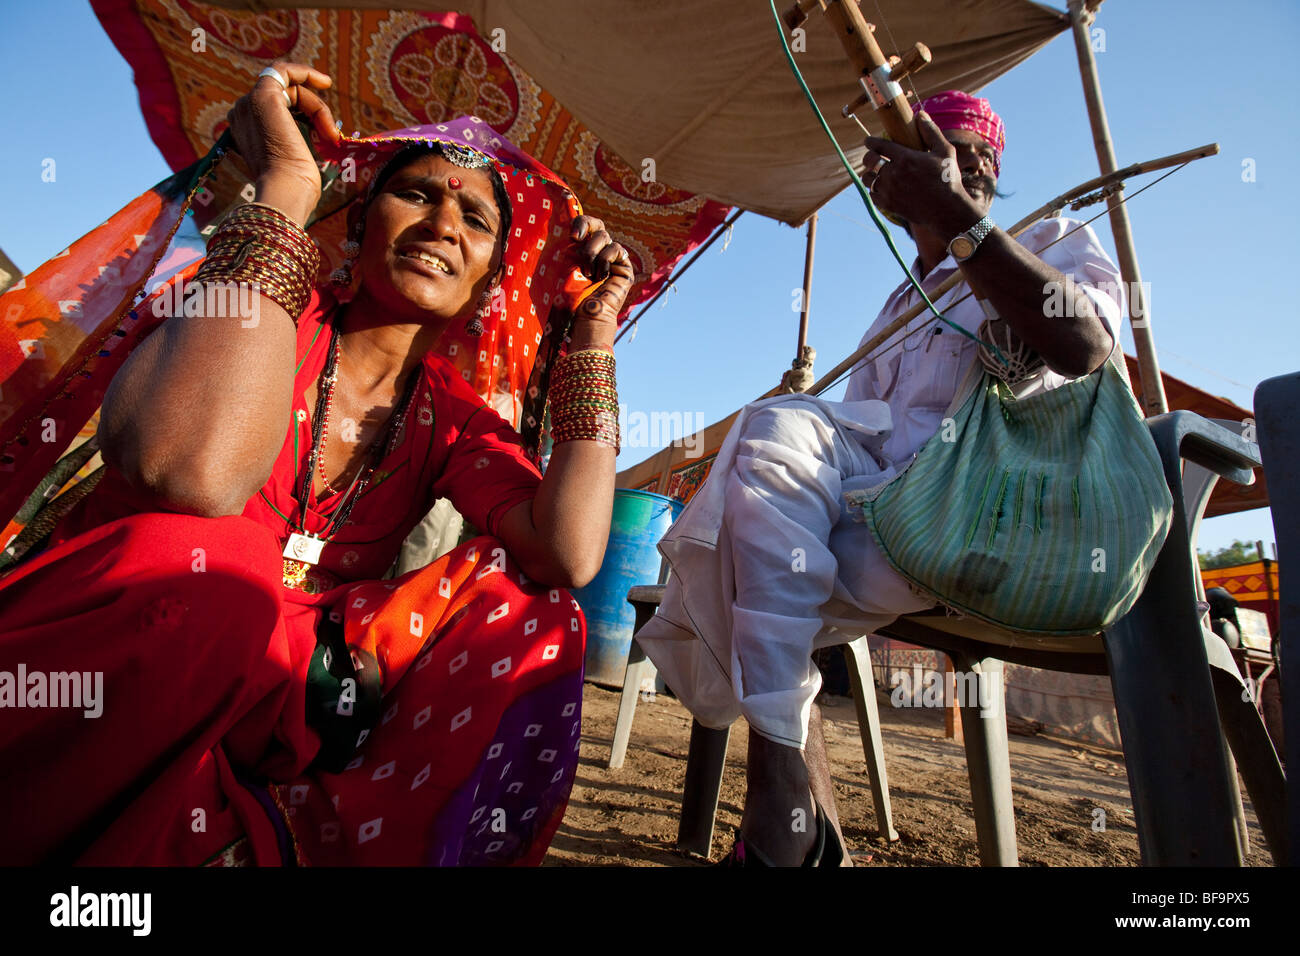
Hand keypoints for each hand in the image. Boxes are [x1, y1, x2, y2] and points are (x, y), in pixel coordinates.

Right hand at [225, 61, 340, 225]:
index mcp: (245, 132)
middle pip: (285, 98)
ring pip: (290, 89)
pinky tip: (324, 82)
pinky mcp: (263, 96)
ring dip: (316, 107)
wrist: (284, 192)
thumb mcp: (294, 162)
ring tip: (329, 132)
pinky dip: (305, 73)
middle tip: (331, 135)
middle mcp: (242, 115)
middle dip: (313, 111)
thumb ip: (296, 144)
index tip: (323, 119)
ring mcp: (249, 104)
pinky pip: (283, 70)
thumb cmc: (294, 188)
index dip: (302, 110)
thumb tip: (322, 135)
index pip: (276, 110)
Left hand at [564, 215, 632, 347]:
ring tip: (586, 272)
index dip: (579, 222)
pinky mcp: (624, 267)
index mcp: (580, 250)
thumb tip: (556, 220)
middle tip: (575, 239)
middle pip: (597, 223)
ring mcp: (611, 260)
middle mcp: (596, 252)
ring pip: (605, 236)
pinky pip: (616, 249)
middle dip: (586, 226)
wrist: (583, 316)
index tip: (571, 235)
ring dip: (591, 252)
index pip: (583, 225)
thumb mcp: (557, 267)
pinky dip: (606, 260)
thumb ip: (559, 245)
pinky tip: (601, 277)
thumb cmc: (566, 298)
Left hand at [861, 110, 983, 236]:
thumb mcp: (945, 151)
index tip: (868, 141)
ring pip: (867, 179)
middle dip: (869, 157)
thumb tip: (920, 114)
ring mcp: (889, 191)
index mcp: (905, 158)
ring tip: (876, 172)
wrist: (946, 210)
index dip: (870, 142)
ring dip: (870, 174)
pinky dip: (874, 190)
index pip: (879, 145)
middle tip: (872, 156)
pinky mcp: (888, 205)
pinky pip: (872, 195)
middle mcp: (893, 174)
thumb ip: (931, 131)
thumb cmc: (948, 179)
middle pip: (869, 161)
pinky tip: (880, 187)